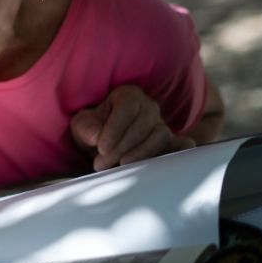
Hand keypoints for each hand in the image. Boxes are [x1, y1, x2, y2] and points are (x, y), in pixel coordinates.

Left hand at [70, 84, 194, 170]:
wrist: (103, 143)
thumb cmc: (93, 129)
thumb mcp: (82, 125)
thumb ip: (86, 128)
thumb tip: (95, 137)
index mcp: (128, 96)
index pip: (127, 108)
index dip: (115, 129)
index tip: (101, 148)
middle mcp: (149, 108)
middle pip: (142, 125)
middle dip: (122, 147)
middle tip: (102, 163)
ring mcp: (162, 125)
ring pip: (160, 136)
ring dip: (141, 154)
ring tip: (121, 166)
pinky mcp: (170, 143)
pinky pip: (179, 146)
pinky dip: (179, 152)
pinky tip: (171, 163)